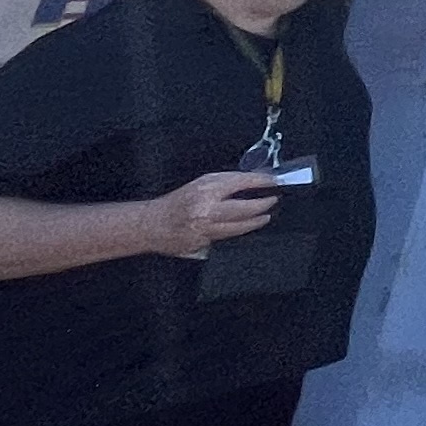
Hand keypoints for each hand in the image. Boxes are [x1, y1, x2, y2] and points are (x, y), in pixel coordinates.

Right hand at [151, 172, 281, 256]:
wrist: (152, 224)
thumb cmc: (176, 202)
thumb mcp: (200, 183)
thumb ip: (225, 182)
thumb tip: (252, 180)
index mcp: (206, 190)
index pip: (241, 182)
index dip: (261, 182)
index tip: (274, 182)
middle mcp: (207, 209)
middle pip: (245, 209)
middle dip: (263, 205)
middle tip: (273, 201)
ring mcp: (205, 229)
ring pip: (239, 227)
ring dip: (256, 221)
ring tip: (265, 216)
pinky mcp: (203, 244)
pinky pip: (227, 238)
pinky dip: (238, 232)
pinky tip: (245, 227)